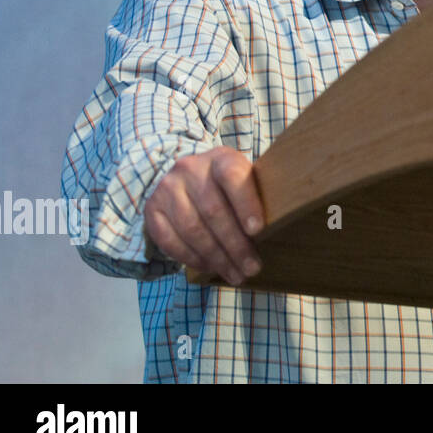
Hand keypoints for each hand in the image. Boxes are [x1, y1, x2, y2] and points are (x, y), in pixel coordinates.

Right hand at [144, 146, 264, 286]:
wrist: (186, 175)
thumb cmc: (228, 184)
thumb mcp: (244, 177)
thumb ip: (257, 194)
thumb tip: (280, 226)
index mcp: (220, 158)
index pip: (232, 177)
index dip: (245, 204)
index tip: (258, 230)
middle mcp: (190, 169)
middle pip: (213, 211)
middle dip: (235, 245)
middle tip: (252, 267)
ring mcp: (167, 189)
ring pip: (192, 229)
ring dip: (216, 258)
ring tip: (235, 274)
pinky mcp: (151, 209)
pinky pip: (170, 241)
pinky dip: (192, 258)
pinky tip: (210, 268)